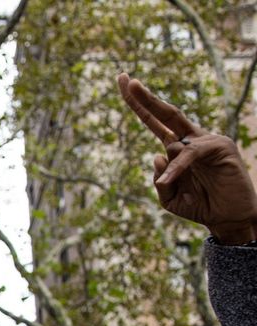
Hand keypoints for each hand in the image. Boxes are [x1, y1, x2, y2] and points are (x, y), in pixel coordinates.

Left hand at [118, 73, 256, 243]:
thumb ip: (159, 181)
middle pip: (165, 113)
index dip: (140, 104)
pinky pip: (189, 153)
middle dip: (144, 98)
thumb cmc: (200, 205)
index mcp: (176, 148)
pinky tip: (170, 179)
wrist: (228, 218)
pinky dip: (177, 168)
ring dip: (169, 168)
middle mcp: (191, 139)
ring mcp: (207, 140)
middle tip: (127, 81)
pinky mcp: (221, 147)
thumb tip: (158, 155)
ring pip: (173, 141)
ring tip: (173, 184)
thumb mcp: (169, 198)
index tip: (123, 82)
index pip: (155, 121)